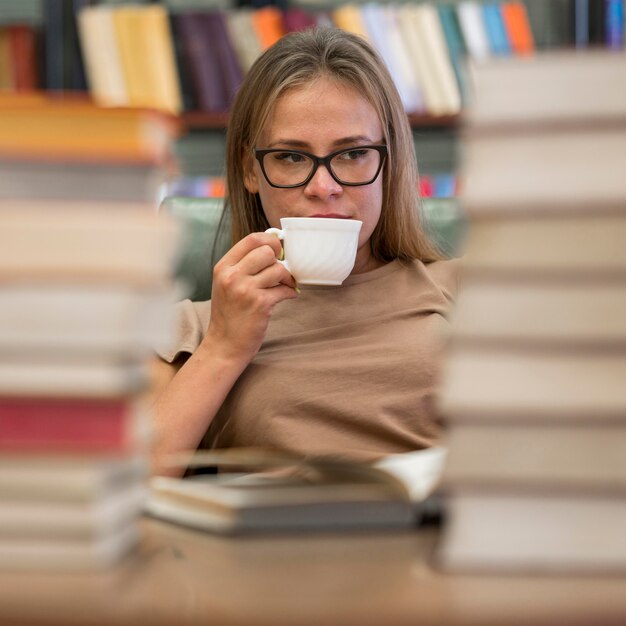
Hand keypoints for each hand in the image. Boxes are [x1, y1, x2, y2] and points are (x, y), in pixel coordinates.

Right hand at [204, 232, 296, 363]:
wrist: (224, 345)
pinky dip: (290, 292)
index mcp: (223, 267)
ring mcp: (245, 290)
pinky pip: (284, 289)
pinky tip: (286, 296)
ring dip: (286, 278)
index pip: (251, 239)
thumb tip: (272, 248)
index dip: (270, 241)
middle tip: (280, 272)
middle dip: (278, 260)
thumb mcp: (225, 284)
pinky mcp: (260, 304)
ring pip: (278, 269)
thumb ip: (242, 266)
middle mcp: (232, 276)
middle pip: (267, 251)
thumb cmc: (228, 315)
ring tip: (283, 286)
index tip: (276, 251)